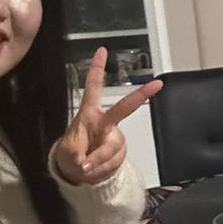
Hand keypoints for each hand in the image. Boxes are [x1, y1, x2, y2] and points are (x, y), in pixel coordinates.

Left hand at [51, 46, 161, 184]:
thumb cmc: (70, 154)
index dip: (97, 69)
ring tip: (87, 167)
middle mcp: (104, 122)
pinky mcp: (120, 150)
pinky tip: (95, 169)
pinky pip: (115, 162)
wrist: (79, 172)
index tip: (102, 51)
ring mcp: (114, 136)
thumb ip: (76, 156)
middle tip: (156, 85)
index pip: (93, 87)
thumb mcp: (66, 153)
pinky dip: (103, 169)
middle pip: (124, 108)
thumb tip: (86, 162)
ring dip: (99, 162)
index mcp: (89, 114)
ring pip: (113, 148)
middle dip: (140, 95)